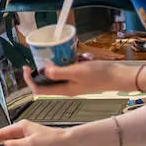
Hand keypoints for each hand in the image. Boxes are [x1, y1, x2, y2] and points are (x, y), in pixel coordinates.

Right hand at [0, 119, 73, 145]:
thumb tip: (0, 145)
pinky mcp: (32, 143)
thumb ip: (13, 145)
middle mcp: (23, 130)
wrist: (67, 143)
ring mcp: (27, 136)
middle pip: (3, 138)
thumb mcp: (30, 144)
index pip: (1, 134)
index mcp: (21, 127)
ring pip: (9, 142)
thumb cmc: (53, 140)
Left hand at [24, 60, 138, 97]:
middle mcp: (66, 88)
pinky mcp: (80, 76)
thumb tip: (43, 71)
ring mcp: (74, 82)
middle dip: (45, 67)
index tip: (26, 66)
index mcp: (63, 90)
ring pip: (59, 72)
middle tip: (48, 55)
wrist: (119, 76)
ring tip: (74, 55)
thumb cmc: (100, 75)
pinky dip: (73, 60)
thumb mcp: (76, 71)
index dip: (29, 79)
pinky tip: (83, 56)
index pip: (39, 89)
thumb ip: (59, 72)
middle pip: (47, 80)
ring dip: (62, 62)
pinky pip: (70, 67)